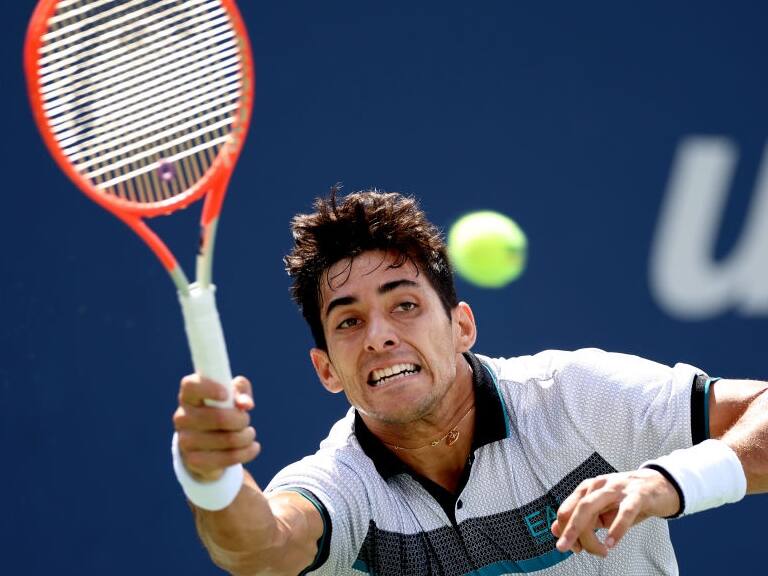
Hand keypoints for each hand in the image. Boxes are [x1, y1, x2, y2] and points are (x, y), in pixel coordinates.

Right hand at [173, 375, 260, 481]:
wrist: (205, 445)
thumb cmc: (221, 410)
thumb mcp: (232, 394)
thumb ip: (241, 390)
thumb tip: (245, 404)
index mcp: (189, 395)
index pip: (191, 386)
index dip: (209, 388)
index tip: (226, 394)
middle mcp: (182, 417)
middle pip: (219, 417)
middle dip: (241, 419)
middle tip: (246, 419)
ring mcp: (185, 441)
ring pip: (228, 439)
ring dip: (247, 436)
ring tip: (249, 433)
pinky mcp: (194, 461)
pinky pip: (228, 458)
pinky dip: (247, 452)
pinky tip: (252, 448)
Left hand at [550, 469, 680, 556]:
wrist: (660, 485)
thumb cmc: (628, 499)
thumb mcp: (602, 510)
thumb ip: (581, 519)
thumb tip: (556, 530)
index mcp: (588, 488)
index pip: (567, 508)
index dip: (566, 529)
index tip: (572, 547)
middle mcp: (599, 485)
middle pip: (578, 508)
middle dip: (569, 530)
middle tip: (565, 548)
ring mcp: (618, 488)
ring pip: (593, 508)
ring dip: (590, 533)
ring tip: (598, 551)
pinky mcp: (637, 495)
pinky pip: (624, 512)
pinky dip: (616, 528)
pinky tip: (612, 542)